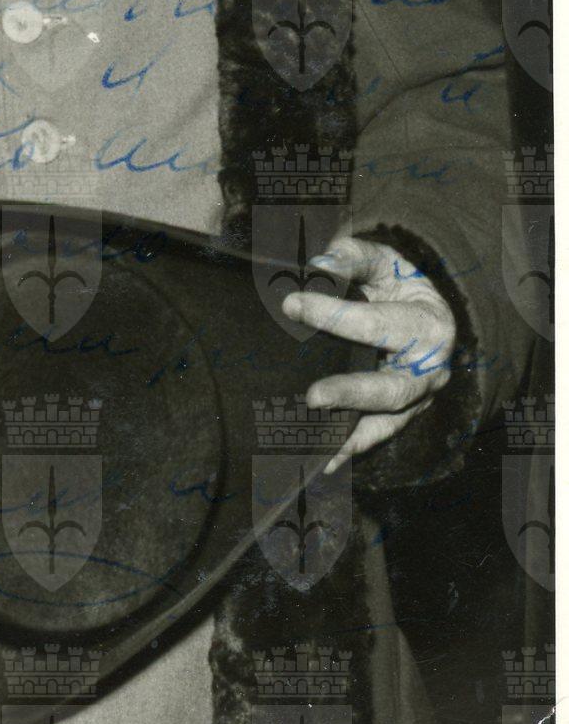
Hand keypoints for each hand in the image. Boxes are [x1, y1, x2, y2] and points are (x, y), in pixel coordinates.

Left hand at [280, 234, 455, 475]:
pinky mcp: (401, 416)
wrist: (422, 309)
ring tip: (316, 442)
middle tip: (312, 396)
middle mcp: (430, 370)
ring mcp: (417, 400)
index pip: (378, 323)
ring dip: (350, 434)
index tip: (291, 303)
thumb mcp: (383, 261)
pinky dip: (351, 451)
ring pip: (386, 423)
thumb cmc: (397, 283)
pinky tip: (324, 464)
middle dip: (352, 392)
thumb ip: (353, 259)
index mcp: (428, 324)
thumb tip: (320, 268)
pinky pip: (376, 437)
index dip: (334, 314)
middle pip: (392, 389)